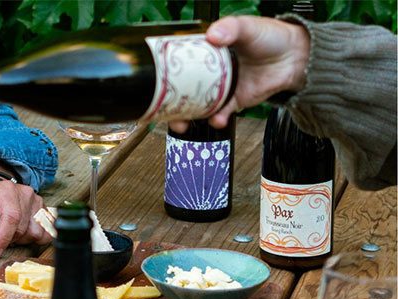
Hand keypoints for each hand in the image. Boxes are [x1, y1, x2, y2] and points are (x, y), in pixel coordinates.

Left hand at [0, 179, 49, 257]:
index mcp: (6, 190)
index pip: (12, 217)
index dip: (4, 237)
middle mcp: (25, 194)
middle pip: (21, 228)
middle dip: (7, 239)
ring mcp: (37, 202)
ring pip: (34, 233)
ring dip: (19, 239)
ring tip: (7, 231)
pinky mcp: (44, 210)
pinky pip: (45, 233)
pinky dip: (32, 238)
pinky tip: (21, 233)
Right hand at [169, 16, 309, 132]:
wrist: (295, 57)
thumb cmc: (271, 36)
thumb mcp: (248, 26)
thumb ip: (231, 27)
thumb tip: (213, 35)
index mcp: (206, 51)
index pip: (180, 61)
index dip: (165, 71)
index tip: (154, 80)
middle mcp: (209, 70)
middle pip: (182, 88)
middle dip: (170, 102)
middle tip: (162, 109)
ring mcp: (220, 87)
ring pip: (196, 105)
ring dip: (187, 116)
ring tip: (183, 122)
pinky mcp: (233, 101)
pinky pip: (219, 113)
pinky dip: (216, 118)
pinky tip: (216, 118)